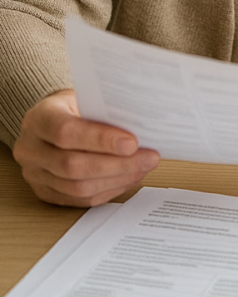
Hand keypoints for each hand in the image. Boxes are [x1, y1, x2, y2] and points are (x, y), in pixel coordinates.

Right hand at [13, 89, 159, 206]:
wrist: (53, 119)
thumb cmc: (75, 105)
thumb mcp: (87, 97)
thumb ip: (106, 110)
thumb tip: (143, 126)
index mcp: (39, 118)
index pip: (66, 132)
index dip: (100, 139)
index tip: (132, 142)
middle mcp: (30, 148)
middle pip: (73, 165)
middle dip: (117, 164)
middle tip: (149, 158)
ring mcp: (35, 174)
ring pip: (77, 187)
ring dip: (117, 179)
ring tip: (143, 168)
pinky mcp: (45, 192)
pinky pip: (79, 199)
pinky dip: (108, 190)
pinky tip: (128, 178)